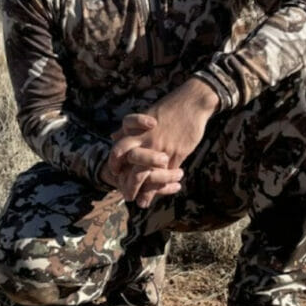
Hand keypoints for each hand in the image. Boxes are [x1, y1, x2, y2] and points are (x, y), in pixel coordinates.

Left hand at [103, 79, 219, 207]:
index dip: (114, 165)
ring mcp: (161, 148)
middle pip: (130, 166)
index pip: (118, 151)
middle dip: (127, 184)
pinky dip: (163, 185)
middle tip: (127, 195)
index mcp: (136, 131)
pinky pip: (167, 174)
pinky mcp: (177, 153)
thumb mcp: (145, 115)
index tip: (115, 174)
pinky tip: (162, 192)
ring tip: (142, 202)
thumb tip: (113, 136)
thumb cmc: (169, 108)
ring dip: (144, 191)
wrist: (192, 102)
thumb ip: (129, 129)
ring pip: (148, 174)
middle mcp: (146, 140)